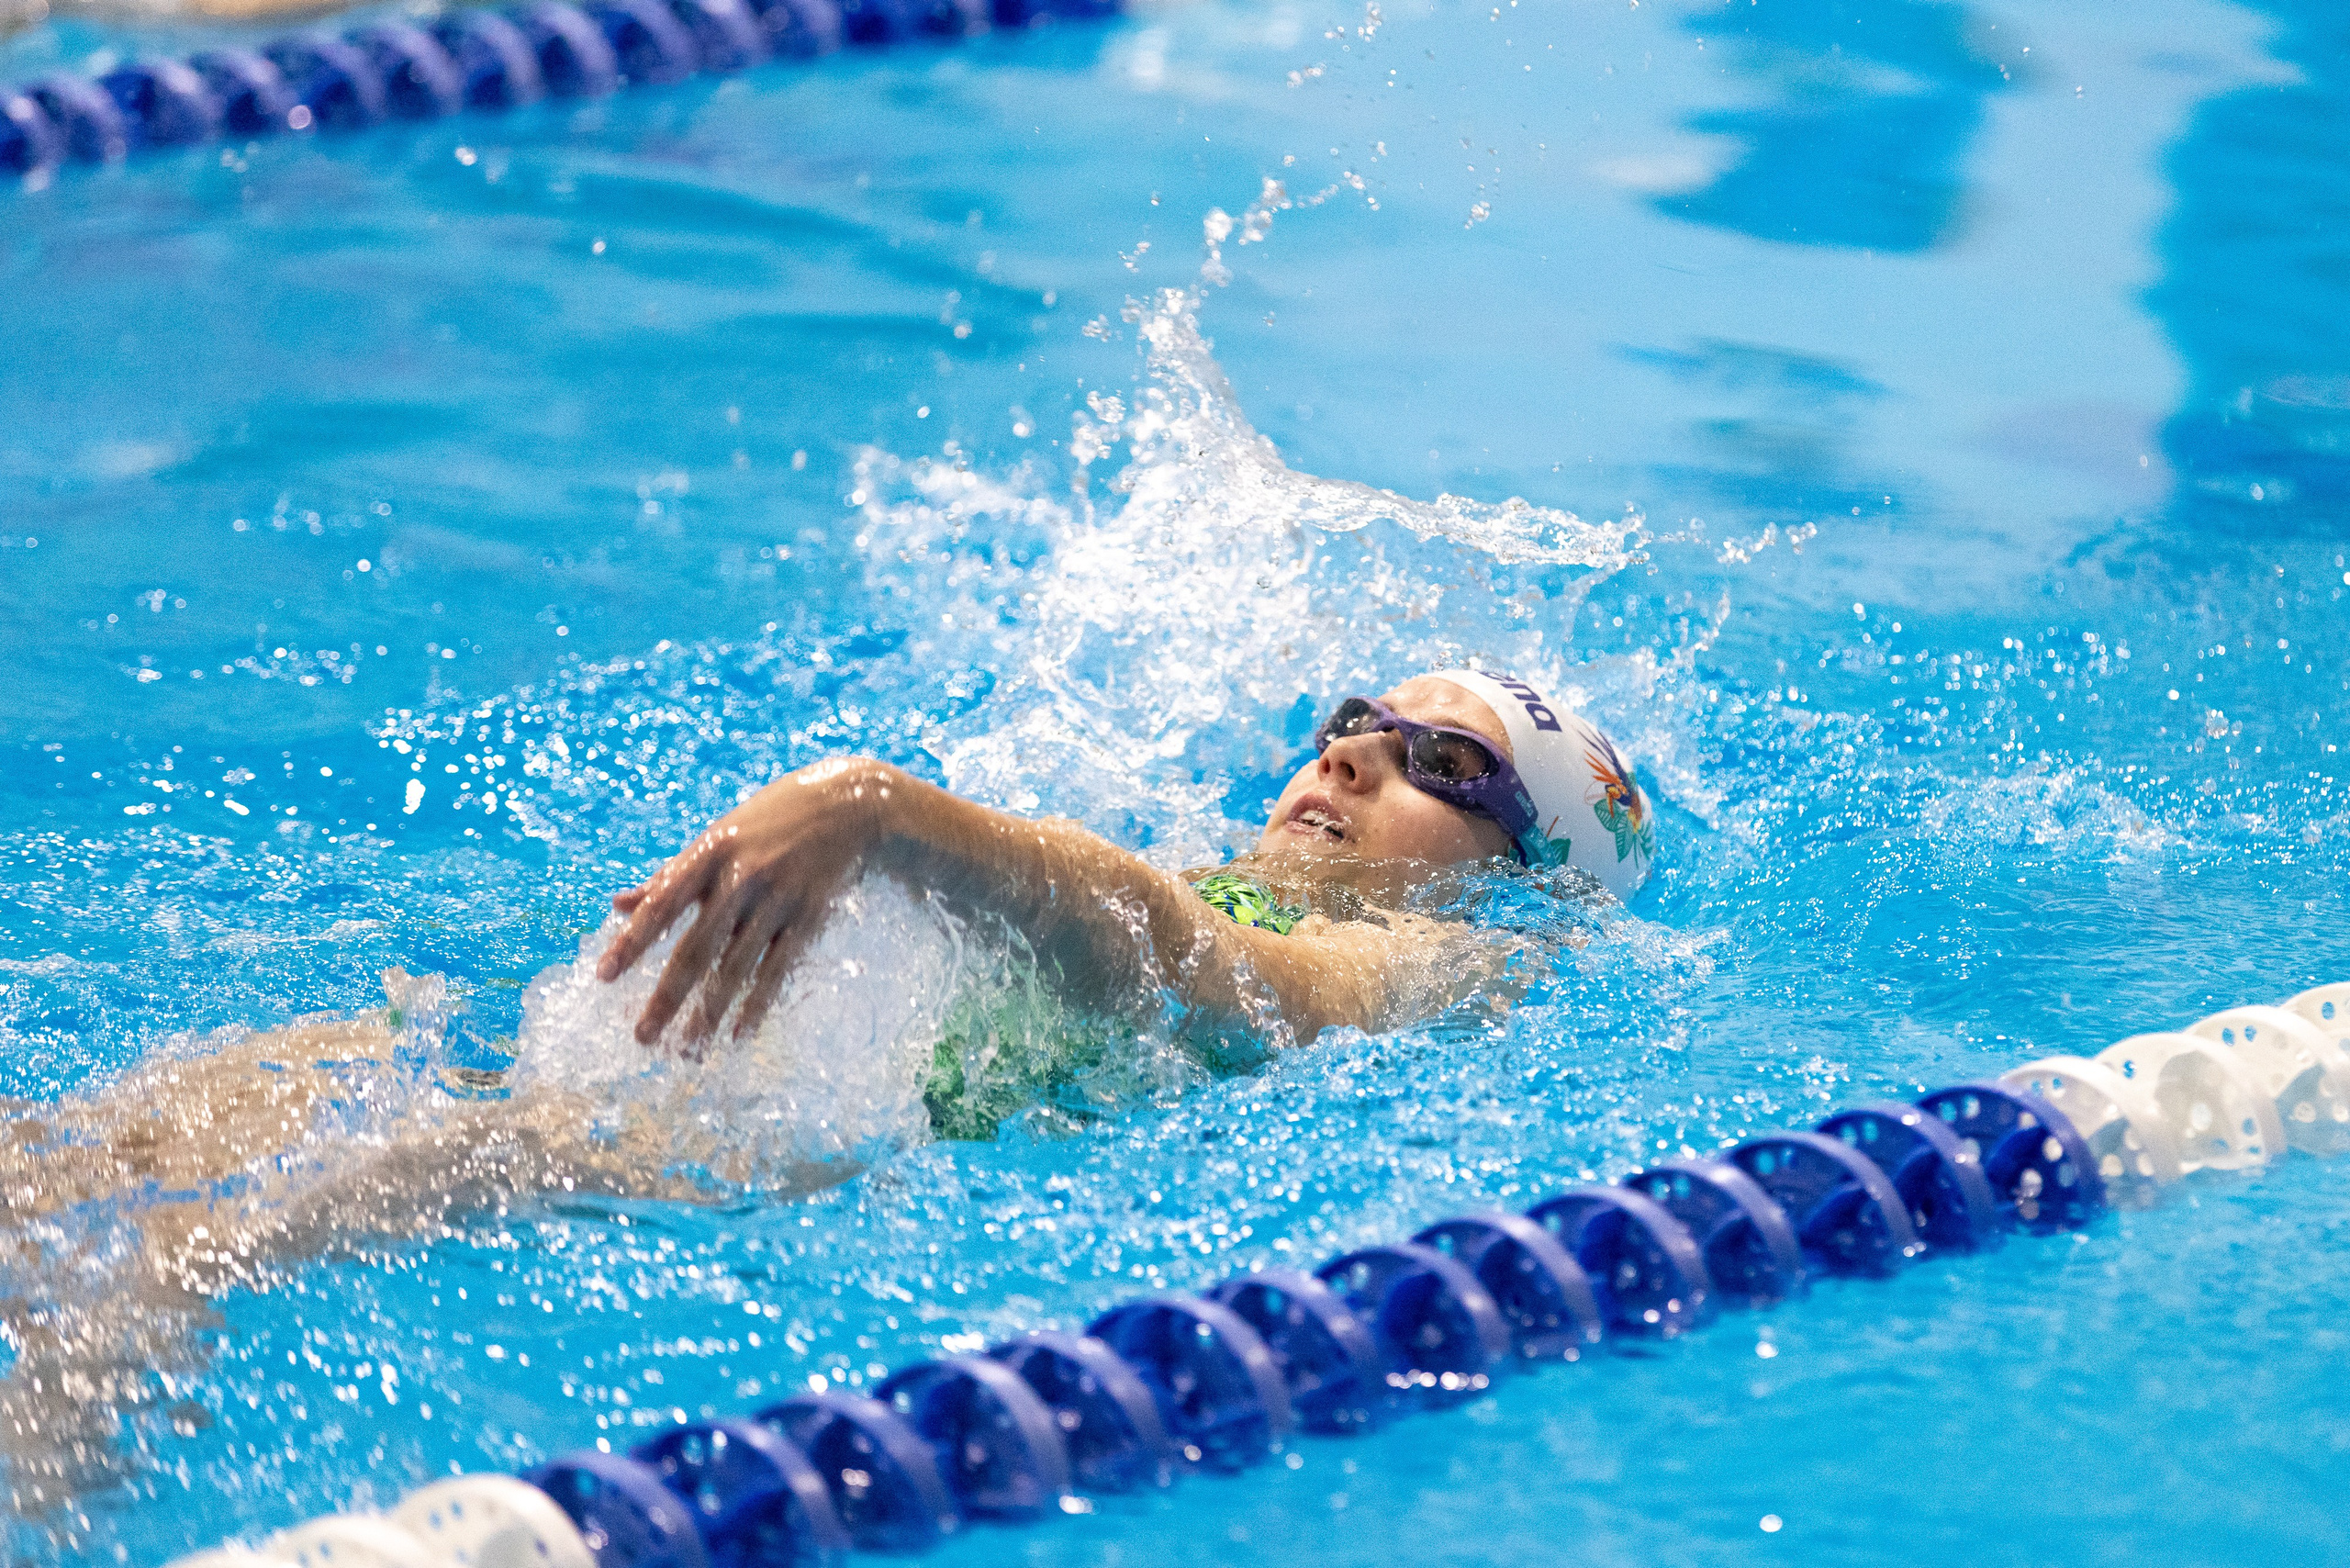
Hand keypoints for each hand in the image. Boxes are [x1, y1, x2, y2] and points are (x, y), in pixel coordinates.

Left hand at [598, 759, 900, 1047]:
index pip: (663, 903)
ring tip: (688, 1050)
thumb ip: (670, 875)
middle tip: (643, 1037)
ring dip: (710, 1012)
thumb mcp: (717, 838)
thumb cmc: (769, 821)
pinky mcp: (810, 916)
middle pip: (698, 947)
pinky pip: (779, 969)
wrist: (849, 804)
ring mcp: (778, 898)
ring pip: (737, 967)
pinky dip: (758, 1004)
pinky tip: (739, 1034)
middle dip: (669, 996)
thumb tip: (618, 905)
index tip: (604, 976)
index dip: (632, 941)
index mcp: (710, 852)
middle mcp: (742, 876)